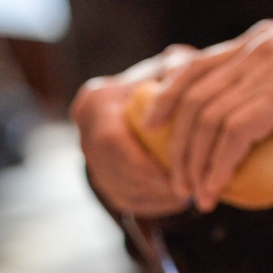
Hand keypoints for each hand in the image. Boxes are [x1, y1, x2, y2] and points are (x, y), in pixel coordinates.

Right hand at [70, 45, 199, 216]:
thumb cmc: (164, 80)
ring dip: (154, 199)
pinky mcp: (101, 178)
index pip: (110, 140)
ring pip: (118, 190)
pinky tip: (176, 202)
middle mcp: (85, 131)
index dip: (139, 163)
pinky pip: (124, 199)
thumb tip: (182, 80)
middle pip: (112, 170)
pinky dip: (151, 205)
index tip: (172, 175)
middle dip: (149, 185)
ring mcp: (90, 158)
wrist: (146, 98)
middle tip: (185, 192)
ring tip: (187, 197)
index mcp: (96, 102)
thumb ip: (177, 71)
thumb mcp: (171, 67)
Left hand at [147, 20, 272, 211]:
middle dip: (179, 146)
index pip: (196, 66)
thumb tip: (242, 140)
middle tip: (179, 183)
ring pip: (208, 119)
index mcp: (260, 41)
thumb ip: (269, 101)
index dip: (167, 97)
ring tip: (197, 196)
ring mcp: (270, 64)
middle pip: (195, 97)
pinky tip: (217, 189)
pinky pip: (233, 134)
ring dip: (196, 164)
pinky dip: (218, 166)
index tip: (151, 127)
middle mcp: (258, 46)